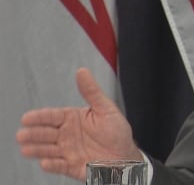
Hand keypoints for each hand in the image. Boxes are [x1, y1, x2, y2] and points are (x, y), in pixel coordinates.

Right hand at [16, 67, 141, 180]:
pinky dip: (52, 165)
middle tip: (22, 135)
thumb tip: (82, 71)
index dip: (39, 117)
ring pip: (48, 150)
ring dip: (37, 150)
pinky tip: (45, 162)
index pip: (52, 117)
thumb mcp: (106, 108)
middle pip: (46, 134)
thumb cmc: (117, 132)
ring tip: (26, 149)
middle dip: (33, 134)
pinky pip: (60, 166)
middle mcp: (67, 135)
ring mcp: (68, 151)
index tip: (27, 118)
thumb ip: (92, 91)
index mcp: (73, 119)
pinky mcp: (73, 167)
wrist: (126, 156)